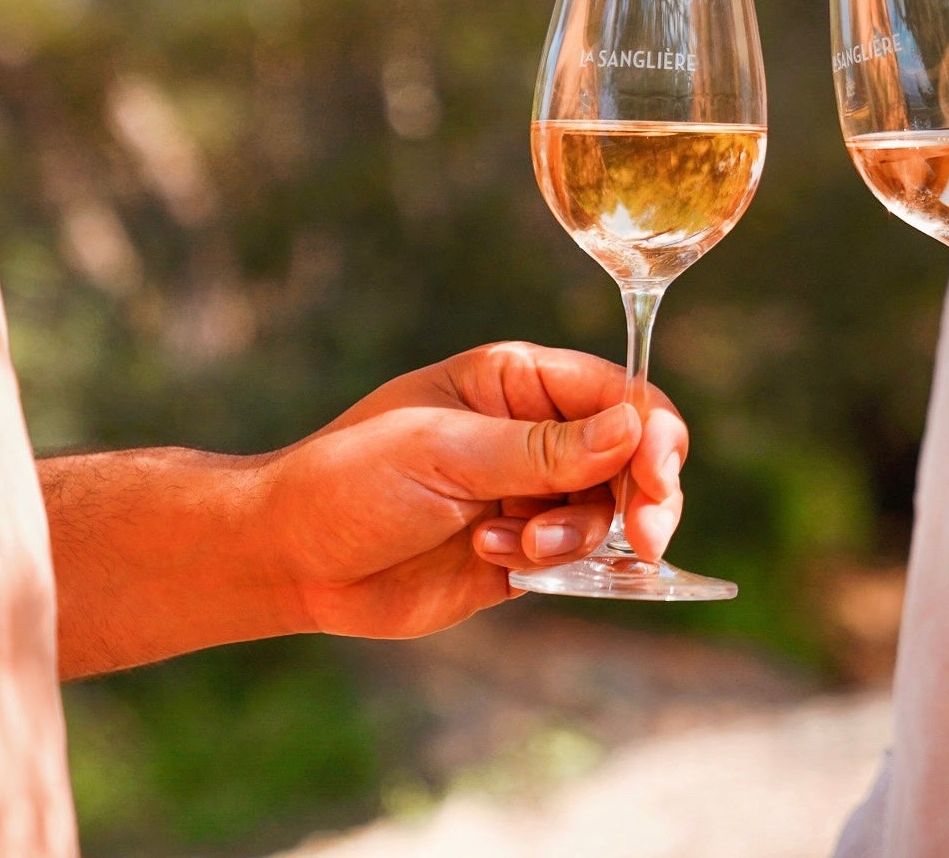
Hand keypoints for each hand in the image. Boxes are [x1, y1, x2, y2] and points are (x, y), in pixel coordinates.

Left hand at [257, 342, 688, 637]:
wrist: (290, 560)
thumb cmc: (349, 481)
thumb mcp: (445, 453)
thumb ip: (543, 448)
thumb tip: (635, 426)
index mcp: (518, 383)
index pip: (618, 394)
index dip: (652, 434)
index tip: (658, 480)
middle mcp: (535, 434)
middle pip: (632, 456)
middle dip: (643, 496)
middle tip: (645, 538)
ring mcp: (530, 494)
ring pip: (608, 514)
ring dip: (576, 535)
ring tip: (513, 545)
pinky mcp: (522, 552)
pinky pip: (577, 560)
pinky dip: (552, 565)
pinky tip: (494, 559)